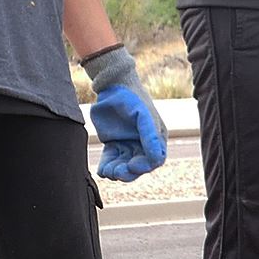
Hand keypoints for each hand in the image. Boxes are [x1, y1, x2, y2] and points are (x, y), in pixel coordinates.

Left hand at [81, 45, 166, 181]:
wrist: (111, 85)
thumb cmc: (131, 97)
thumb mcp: (143, 115)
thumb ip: (150, 137)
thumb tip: (156, 160)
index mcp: (156, 137)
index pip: (155, 160)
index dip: (144, 166)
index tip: (132, 165)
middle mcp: (143, 143)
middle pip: (138, 166)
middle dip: (128, 172)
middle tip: (117, 172)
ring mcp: (127, 143)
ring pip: (124, 165)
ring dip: (116, 171)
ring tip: (108, 171)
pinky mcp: (113, 143)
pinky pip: (111, 160)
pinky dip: (106, 167)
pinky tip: (102, 169)